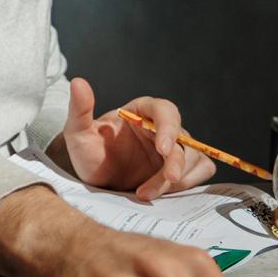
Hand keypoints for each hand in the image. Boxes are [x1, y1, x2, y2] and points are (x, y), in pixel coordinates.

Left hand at [52, 78, 214, 200]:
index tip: (163, 148)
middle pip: (184, 139)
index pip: (165, 110)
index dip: (168, 128)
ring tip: (145, 192)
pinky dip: (187, 185)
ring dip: (176, 179)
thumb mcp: (78, 132)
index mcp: (142, 111)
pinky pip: (199, 172)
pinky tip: (162, 194)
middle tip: (169, 178)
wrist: (96, 177)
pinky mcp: (181, 167)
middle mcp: (162, 127)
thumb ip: (79, 109)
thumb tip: (78, 82)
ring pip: (194, 158)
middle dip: (177, 160)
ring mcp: (174, 148)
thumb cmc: (89, 151)